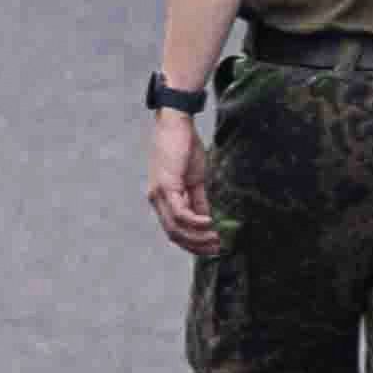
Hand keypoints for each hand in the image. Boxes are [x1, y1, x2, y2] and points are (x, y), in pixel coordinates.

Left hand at [146, 108, 219, 254]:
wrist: (176, 124)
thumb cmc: (184, 148)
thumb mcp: (193, 180)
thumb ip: (198, 200)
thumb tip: (207, 220)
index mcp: (161, 199)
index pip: (174, 230)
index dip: (193, 243)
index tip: (212, 248)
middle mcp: (155, 199)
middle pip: (174, 234)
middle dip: (196, 246)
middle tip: (217, 249)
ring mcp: (159, 193)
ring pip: (176, 228)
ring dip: (198, 237)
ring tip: (216, 238)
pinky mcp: (166, 185)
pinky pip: (181, 213)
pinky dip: (196, 222)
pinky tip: (210, 223)